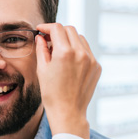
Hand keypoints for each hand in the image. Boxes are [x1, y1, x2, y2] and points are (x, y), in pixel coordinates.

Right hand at [35, 23, 100, 138]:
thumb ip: (41, 49)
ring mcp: (91, 59)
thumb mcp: (42, 69)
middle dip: (57, 31)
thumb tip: (40, 37)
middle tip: (48, 39)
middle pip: (69, 30)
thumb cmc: (52, 93)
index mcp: (65, 52)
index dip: (46, 27)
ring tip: (59, 51)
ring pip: (80, 38)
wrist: (68, 111)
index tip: (41, 30)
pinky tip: (69, 61)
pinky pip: (86, 50)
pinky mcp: (96, 66)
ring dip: (68, 39)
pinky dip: (77, 50)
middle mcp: (80, 53)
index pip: (57, 28)